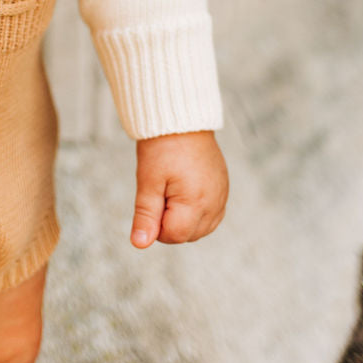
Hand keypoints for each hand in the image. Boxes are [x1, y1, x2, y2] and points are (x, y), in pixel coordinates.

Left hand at [130, 130, 227, 247]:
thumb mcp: (148, 181)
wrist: (181, 119)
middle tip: (160, 191)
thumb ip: (146, 215)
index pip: (174, 235)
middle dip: (169, 222)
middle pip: (188, 235)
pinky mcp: (223, 188)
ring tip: (171, 189)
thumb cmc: (162, 147)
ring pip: (201, 228)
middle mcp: (215, 203)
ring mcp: (222, 196)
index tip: (151, 199)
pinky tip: (184, 192)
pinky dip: (196, 211)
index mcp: (197, 202)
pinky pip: (212, 214)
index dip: (155, 224)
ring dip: (184, 219)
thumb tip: (139, 244)